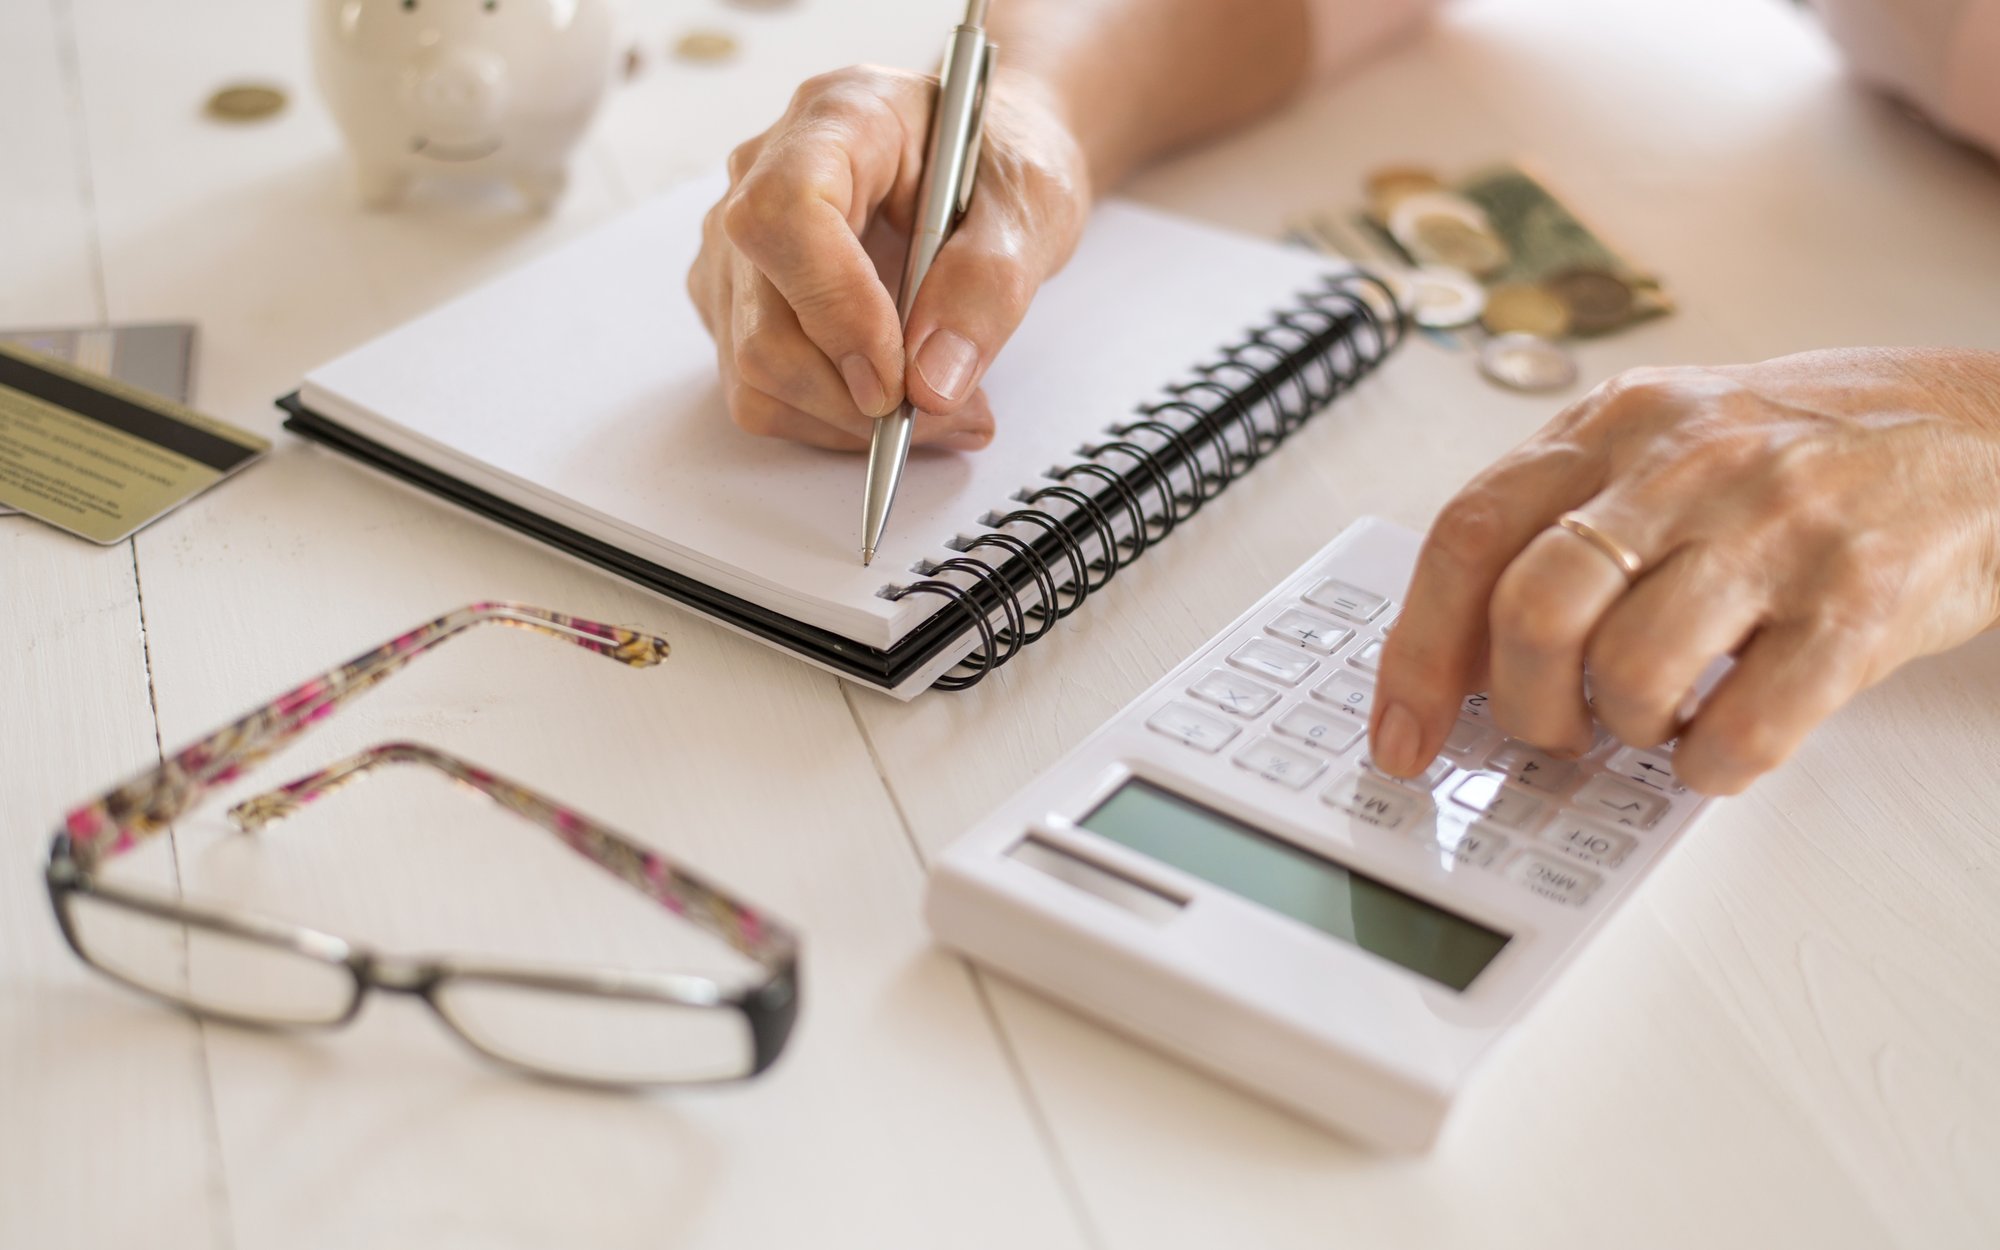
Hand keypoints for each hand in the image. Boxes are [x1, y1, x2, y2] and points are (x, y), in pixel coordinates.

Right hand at [687, 65, 1090, 450]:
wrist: (981, 169)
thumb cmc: (999, 167)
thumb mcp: (1032, 206)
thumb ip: (988, 285)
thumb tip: (933, 383)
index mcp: (836, 118)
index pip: (785, 215)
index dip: (835, 308)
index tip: (898, 379)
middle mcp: (761, 176)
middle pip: (764, 322)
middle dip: (857, 397)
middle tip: (957, 412)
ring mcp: (738, 246)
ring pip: (755, 373)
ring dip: (851, 421)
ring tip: (946, 409)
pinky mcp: (738, 305)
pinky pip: (763, 394)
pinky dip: (834, 422)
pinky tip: (900, 404)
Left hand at [1368, 348, 1999, 793]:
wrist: (1989, 434)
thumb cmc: (1805, 453)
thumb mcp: (1661, 447)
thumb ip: (1559, 523)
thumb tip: (1457, 655)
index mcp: (1613, 425)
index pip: (1468, 536)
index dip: (1416, 652)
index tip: (1401, 734)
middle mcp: (1684, 466)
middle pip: (1532, 613)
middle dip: (1522, 708)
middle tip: (1553, 734)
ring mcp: (1774, 529)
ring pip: (1628, 672)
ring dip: (1625, 732)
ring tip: (1655, 721)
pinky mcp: (1858, 602)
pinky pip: (1744, 726)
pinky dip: (1711, 764)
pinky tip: (1721, 741)